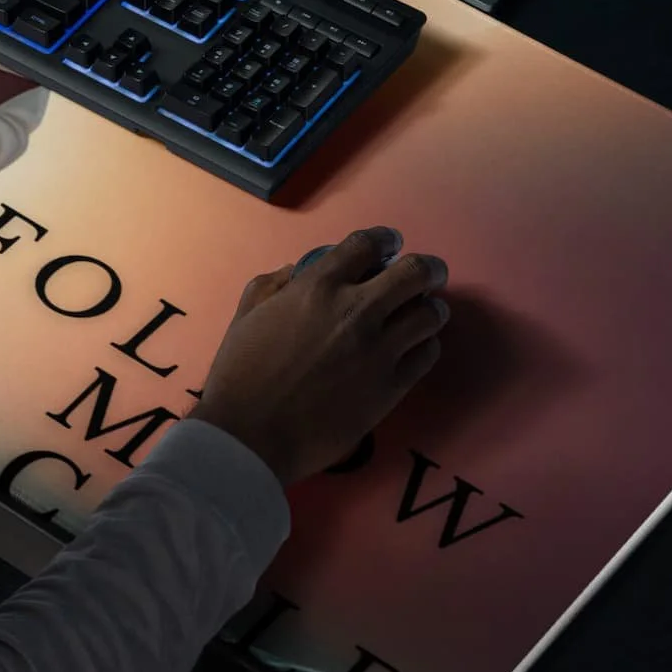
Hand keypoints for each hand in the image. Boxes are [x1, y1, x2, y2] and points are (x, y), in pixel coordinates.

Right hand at [188, 227, 447, 485]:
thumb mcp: (247, 313)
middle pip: (414, 273)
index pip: (367, 244)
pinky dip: (426, 344)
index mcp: (318, 286)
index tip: (391, 243)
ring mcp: (379, 350)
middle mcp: (356, 310)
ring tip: (425, 312)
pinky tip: (415, 346)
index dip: (385, 238)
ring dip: (431, 307)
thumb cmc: (240, 371)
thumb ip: (274, 285)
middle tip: (428, 273)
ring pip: (430, 314)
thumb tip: (299, 272)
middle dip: (427, 268)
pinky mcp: (392, 387)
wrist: (253, 434)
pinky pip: (427, 355)